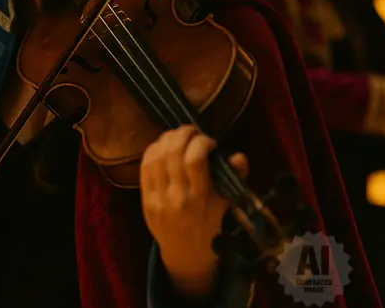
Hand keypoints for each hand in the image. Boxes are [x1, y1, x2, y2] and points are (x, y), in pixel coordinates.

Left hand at [140, 125, 247, 299]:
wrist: (184, 254)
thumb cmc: (210, 227)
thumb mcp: (227, 206)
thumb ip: (233, 179)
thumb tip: (239, 155)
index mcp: (199, 199)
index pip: (195, 160)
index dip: (201, 142)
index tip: (210, 142)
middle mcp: (176, 197)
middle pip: (172, 153)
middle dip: (183, 134)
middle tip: (193, 131)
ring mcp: (157, 198)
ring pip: (156, 156)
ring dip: (167, 138)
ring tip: (179, 135)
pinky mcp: (144, 198)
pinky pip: (144, 166)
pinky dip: (153, 150)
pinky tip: (163, 145)